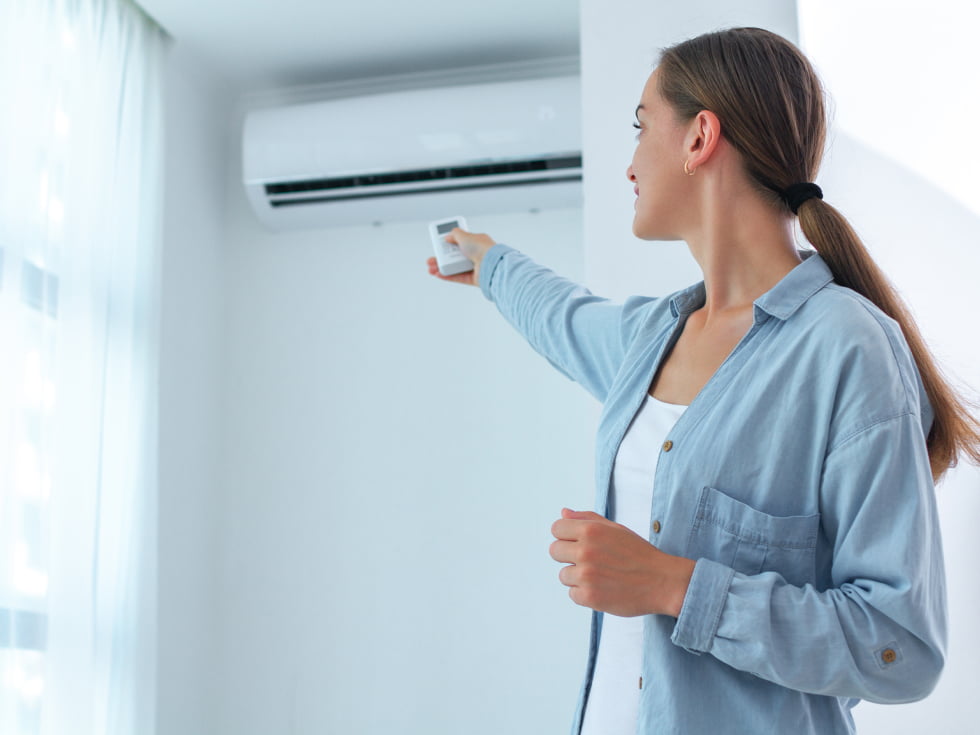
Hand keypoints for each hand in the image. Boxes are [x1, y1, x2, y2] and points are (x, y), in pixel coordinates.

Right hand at [426, 228, 495, 286]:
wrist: (492, 264)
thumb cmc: (482, 248)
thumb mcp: (465, 236)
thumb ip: (455, 234)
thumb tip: (448, 236)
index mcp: (477, 242)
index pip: (461, 241)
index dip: (449, 242)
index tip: (440, 243)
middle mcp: (476, 254)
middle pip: (455, 256)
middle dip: (441, 257)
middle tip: (432, 258)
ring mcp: (475, 267)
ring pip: (455, 268)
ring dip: (441, 267)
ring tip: (431, 268)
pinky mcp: (474, 279)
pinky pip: (458, 277)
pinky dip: (448, 276)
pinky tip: (438, 274)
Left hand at [549, 508, 695, 617]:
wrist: (662, 582)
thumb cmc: (638, 554)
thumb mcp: (615, 529)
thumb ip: (587, 519)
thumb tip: (563, 513)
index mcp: (591, 530)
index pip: (557, 528)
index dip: (566, 536)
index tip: (578, 543)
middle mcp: (585, 551)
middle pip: (554, 551)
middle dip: (569, 555)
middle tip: (590, 561)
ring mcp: (586, 575)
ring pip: (563, 575)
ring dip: (577, 577)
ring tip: (600, 576)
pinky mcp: (589, 597)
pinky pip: (572, 594)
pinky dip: (584, 594)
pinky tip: (602, 588)